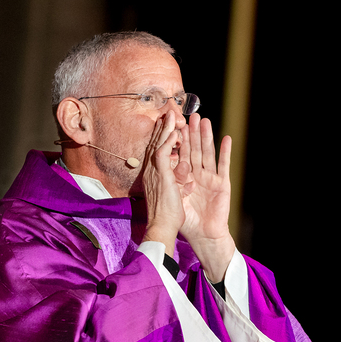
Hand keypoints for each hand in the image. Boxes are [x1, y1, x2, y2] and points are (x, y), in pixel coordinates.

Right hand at [140, 111, 184, 255]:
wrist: (163, 227)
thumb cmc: (168, 216)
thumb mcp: (174, 196)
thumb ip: (179, 184)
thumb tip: (188, 179)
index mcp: (156, 176)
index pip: (159, 152)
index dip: (163, 138)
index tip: (168, 126)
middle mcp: (152, 171)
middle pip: (157, 144)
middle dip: (162, 129)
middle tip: (166, 114)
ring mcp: (155, 172)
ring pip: (159, 145)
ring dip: (165, 129)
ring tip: (170, 115)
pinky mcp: (161, 175)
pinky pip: (163, 153)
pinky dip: (168, 141)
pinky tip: (174, 131)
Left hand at [178, 114, 235, 281]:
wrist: (200, 234)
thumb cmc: (182, 218)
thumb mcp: (171, 192)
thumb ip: (167, 173)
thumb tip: (161, 154)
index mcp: (183, 176)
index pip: (180, 153)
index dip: (177, 137)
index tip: (174, 122)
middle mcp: (196, 174)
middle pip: (194, 149)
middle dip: (192, 132)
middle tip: (191, 115)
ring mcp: (210, 178)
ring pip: (207, 152)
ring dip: (207, 136)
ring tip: (205, 121)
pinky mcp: (221, 184)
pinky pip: (223, 165)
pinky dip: (225, 152)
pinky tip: (226, 138)